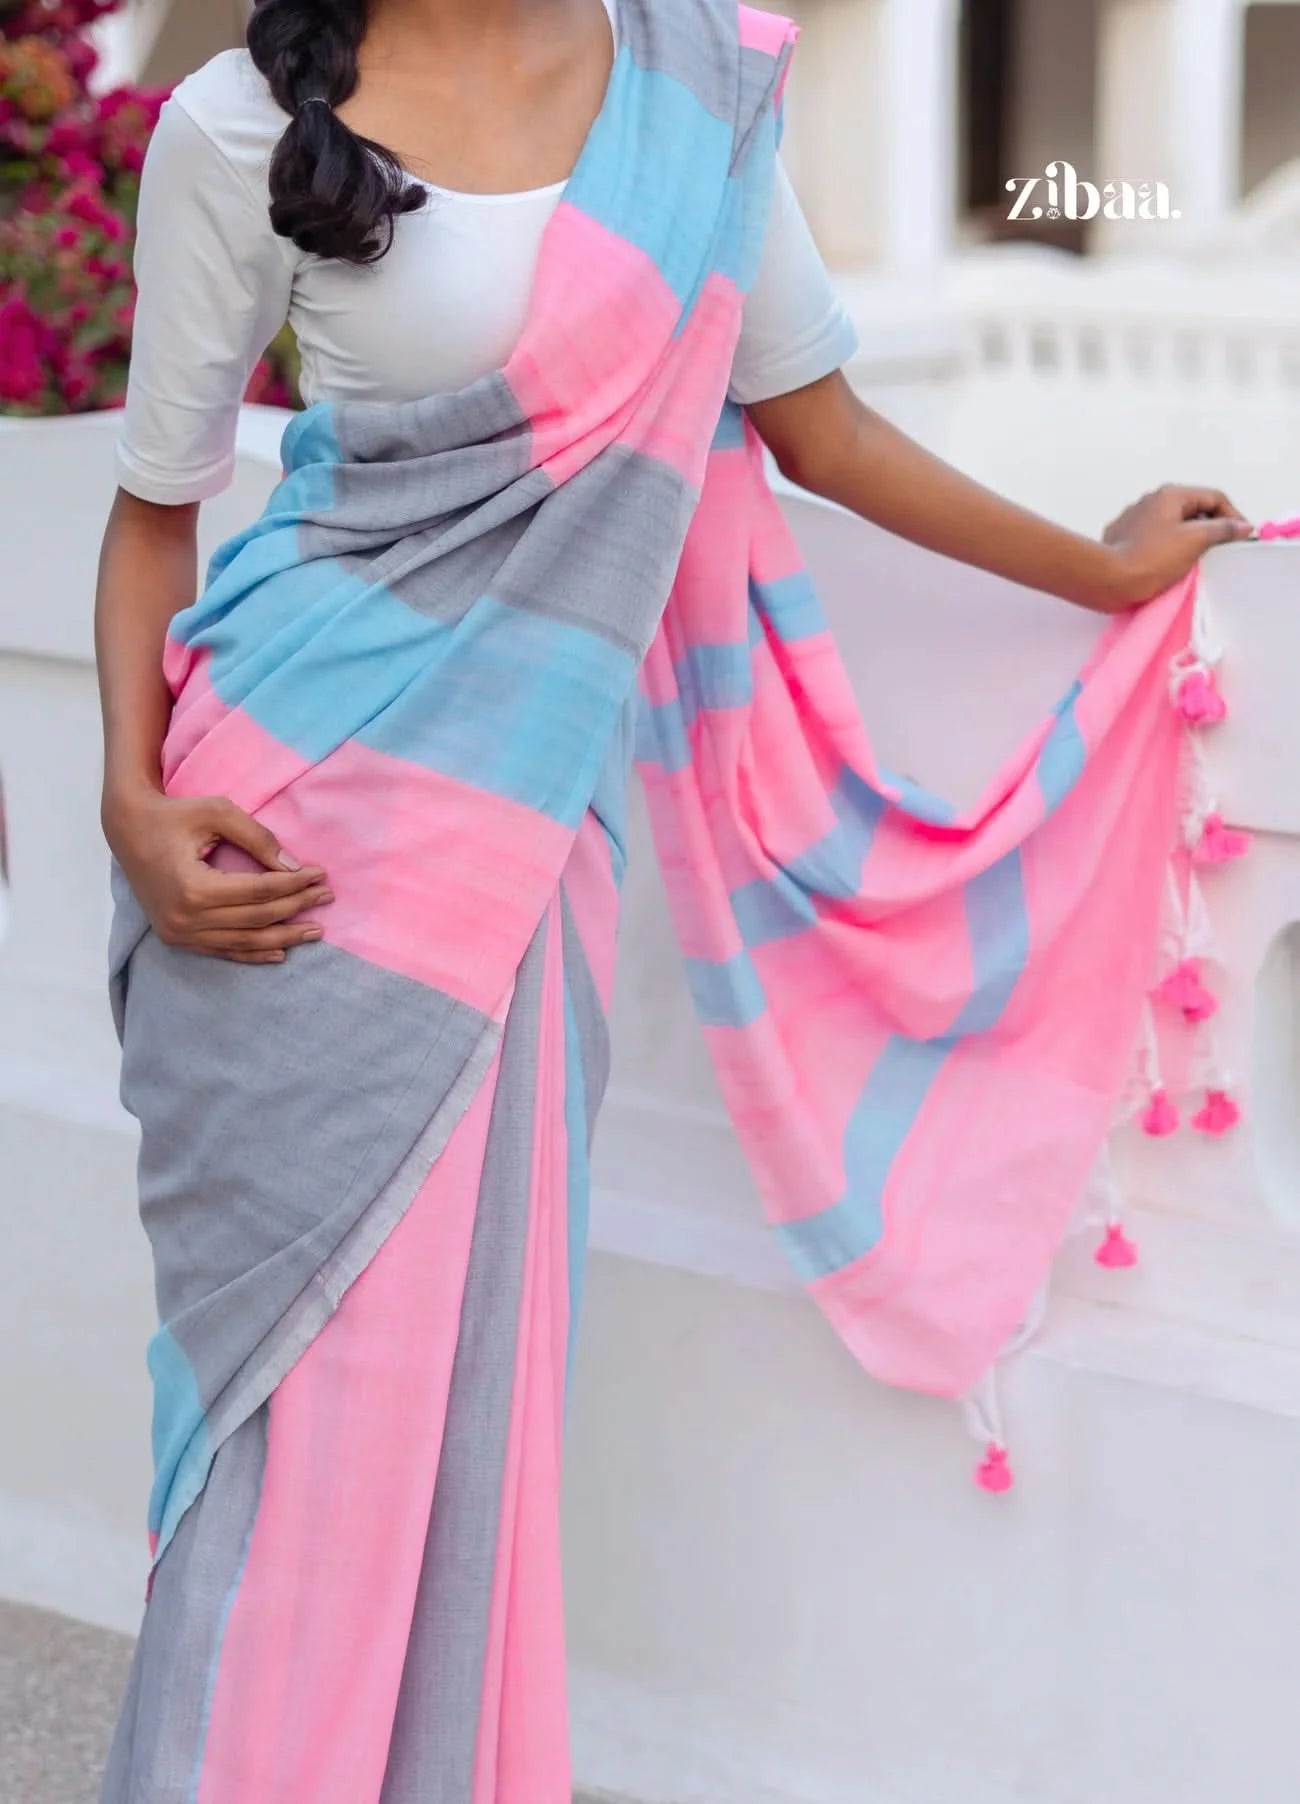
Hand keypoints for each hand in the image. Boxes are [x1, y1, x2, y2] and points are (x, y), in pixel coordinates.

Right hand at [103, 787, 330, 963]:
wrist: (128, 830)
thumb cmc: (173, 816)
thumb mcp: (216, 812)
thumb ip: (257, 837)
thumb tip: (294, 867)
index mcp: (193, 888)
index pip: (259, 892)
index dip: (294, 884)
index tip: (321, 874)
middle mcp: (185, 918)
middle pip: (256, 918)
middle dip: (296, 908)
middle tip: (326, 896)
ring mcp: (179, 933)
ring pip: (244, 941)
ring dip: (283, 938)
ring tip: (315, 931)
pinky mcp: (177, 938)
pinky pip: (223, 950)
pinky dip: (253, 953)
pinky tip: (280, 952)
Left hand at [1095, 485, 1252, 611]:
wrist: (1109, 580)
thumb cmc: (1152, 559)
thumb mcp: (1195, 540)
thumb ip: (1222, 529)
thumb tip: (1241, 526)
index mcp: (1170, 495)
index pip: (1213, 497)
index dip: (1232, 516)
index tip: (1241, 537)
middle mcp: (1150, 500)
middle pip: (1192, 509)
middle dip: (1211, 527)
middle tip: (1223, 549)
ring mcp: (1133, 519)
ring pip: (1171, 524)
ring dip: (1189, 538)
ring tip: (1198, 559)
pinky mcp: (1121, 539)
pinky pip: (1152, 539)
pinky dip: (1166, 547)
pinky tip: (1169, 564)